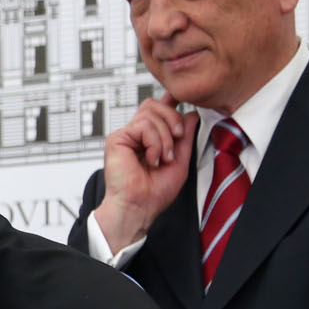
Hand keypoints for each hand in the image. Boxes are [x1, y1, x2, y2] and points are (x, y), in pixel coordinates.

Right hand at [97, 95, 192, 252]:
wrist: (139, 207)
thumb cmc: (154, 192)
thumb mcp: (180, 160)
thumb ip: (185, 137)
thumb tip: (192, 114)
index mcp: (149, 138)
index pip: (158, 109)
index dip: (170, 102)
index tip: (182, 101)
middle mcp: (136, 135)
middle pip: (153, 104)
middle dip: (172, 117)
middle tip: (178, 138)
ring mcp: (126, 136)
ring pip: (151, 114)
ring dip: (164, 138)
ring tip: (163, 158)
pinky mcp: (117, 139)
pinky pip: (143, 126)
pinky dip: (154, 142)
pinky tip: (152, 159)